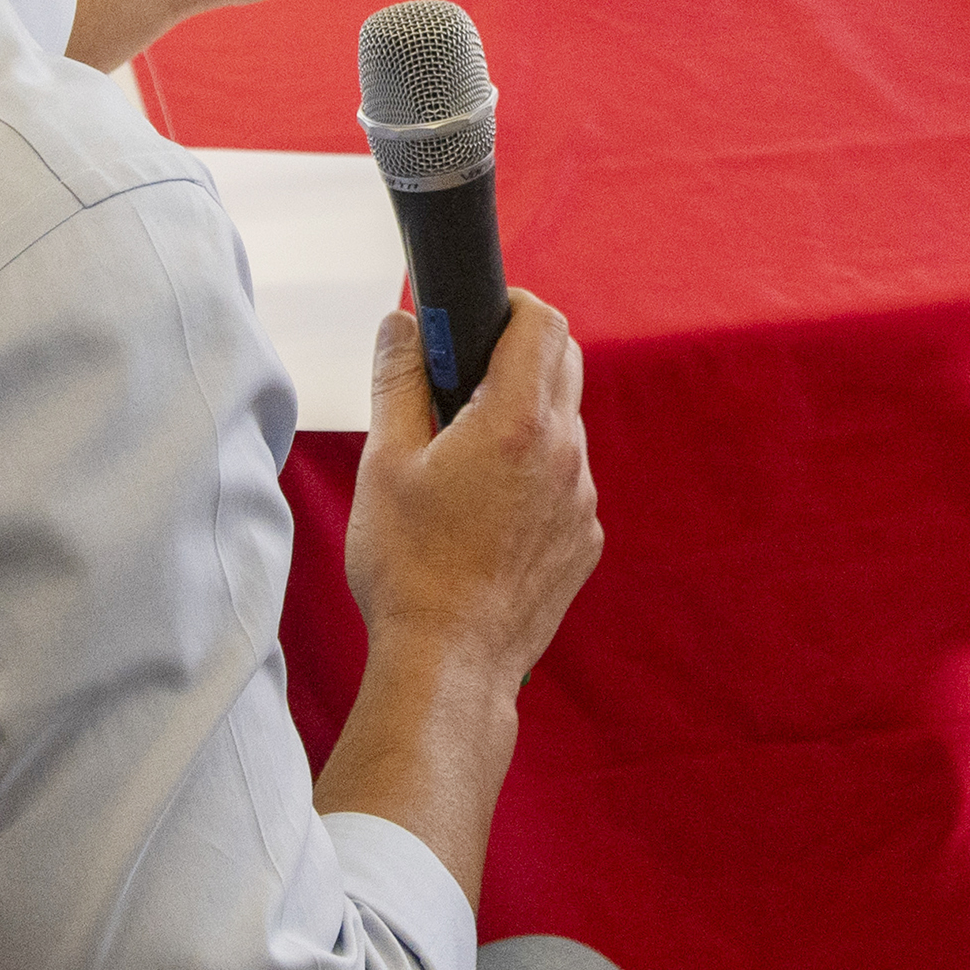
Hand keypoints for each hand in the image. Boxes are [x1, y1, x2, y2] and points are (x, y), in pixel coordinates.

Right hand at [346, 291, 601, 690]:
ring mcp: (582, 499)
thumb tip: (401, 325)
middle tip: (458, 381)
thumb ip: (397, 381)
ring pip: (564, 426)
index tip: (475, 317)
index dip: (510, 305)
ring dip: (524, 419)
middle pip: (563, 364)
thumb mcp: (385, 463)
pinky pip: (567, 482)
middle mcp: (565, 453)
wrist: (449, 664)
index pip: (543, 322)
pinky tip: (485, 512)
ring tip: (464, 458)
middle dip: (517, 354)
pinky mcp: (584, 539)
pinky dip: (534, 475)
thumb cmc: (409, 567)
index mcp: (517, 421)